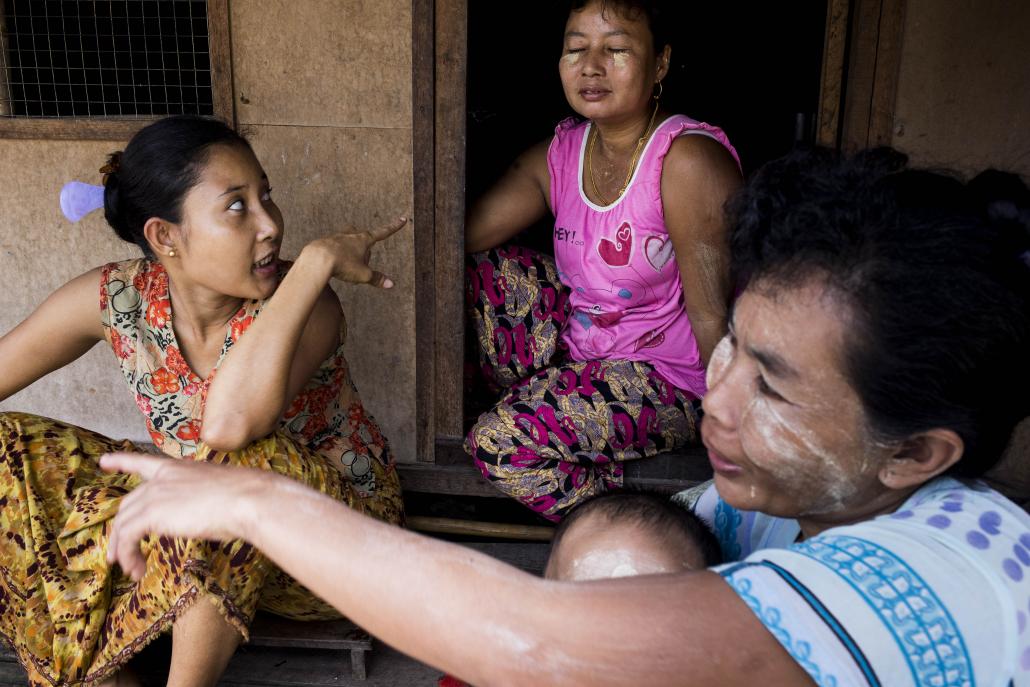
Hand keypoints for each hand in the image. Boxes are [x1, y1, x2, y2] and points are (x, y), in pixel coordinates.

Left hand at [100, 452, 268, 580]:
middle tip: (118, 553)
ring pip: (123, 522)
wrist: (247, 500)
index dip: (121, 461)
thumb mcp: (218, 492)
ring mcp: (155, 494)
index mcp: (177, 468)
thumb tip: (211, 514)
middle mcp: (162, 478)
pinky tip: (137, 569)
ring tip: (130, 569)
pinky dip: (127, 555)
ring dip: (123, 549)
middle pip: (129, 503)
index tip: (104, 462)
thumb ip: (202, 499)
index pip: (142, 462)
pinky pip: (127, 536)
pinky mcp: (152, 513)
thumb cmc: (244, 498)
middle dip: (120, 530)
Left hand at [305, 216, 408, 287]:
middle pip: (364, 239)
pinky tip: (332, 264)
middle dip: (366, 250)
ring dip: (350, 251)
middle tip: (363, 264)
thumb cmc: (342, 265)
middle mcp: (351, 234)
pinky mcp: (325, 242)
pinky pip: (335, 247)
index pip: (383, 232)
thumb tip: (391, 284)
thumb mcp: (363, 275)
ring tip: (346, 263)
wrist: (317, 259)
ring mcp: (337, 236)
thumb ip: (377, 279)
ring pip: (348, 241)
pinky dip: (336, 255)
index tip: (403, 219)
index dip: (394, 227)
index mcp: (364, 240)